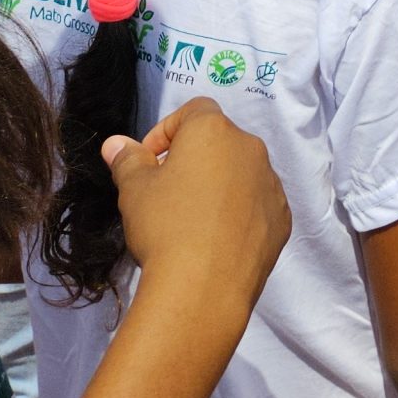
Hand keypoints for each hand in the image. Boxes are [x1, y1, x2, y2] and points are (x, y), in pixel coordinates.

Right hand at [105, 100, 289, 302]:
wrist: (204, 286)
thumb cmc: (164, 226)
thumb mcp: (134, 190)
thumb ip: (128, 160)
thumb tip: (116, 143)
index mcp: (215, 132)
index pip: (193, 112)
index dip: (166, 131)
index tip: (149, 162)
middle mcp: (251, 148)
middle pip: (219, 142)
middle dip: (193, 160)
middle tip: (167, 193)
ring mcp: (271, 183)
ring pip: (241, 173)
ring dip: (218, 185)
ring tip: (191, 221)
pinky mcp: (282, 217)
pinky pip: (257, 204)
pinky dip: (239, 212)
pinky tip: (216, 240)